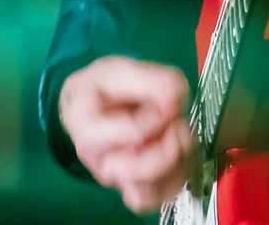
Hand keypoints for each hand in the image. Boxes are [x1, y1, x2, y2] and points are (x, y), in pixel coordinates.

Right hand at [57, 55, 193, 214]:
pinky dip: (177, 177)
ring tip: (180, 136)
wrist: (90, 102)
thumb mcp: (119, 70)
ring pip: (148, 193)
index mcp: (88, 128)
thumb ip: (149, 79)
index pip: (135, 133)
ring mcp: (116, 176)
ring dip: (176, 164)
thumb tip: (175, 95)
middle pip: (139, 171)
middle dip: (168, 146)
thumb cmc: (100, 87)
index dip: (160, 116)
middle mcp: (99, 160)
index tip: (166, 100)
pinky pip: (157, 197)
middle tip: (176, 123)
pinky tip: (180, 151)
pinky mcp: (133, 184)